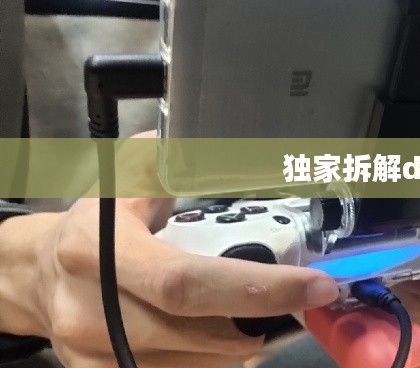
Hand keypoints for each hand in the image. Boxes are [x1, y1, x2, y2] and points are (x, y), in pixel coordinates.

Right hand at [1, 194, 340, 367]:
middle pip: (203, 332)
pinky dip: (217, 358)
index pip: (188, 281)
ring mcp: (96, 354)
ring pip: (202, 362)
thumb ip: (173, 162)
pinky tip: (224, 330)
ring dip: (245, 339)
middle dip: (265, 318)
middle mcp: (93, 311)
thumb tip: (225, 144)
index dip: (258, 288)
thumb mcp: (126, 180)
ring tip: (260, 309)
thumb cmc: (94, 224)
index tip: (315, 284)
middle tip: (302, 298)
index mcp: (98, 251)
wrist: (34, 275)